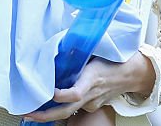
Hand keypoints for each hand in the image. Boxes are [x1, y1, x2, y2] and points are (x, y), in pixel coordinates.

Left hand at [22, 53, 155, 121]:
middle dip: (44, 114)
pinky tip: (55, 102)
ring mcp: (92, 103)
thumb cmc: (115, 60)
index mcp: (93, 77)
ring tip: (31, 110)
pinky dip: (64, 105)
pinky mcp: (92, 106)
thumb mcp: (98, 52)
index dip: (62, 95)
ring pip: (68, 112)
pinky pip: (76, 108)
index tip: (49, 92)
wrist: (133, 74)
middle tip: (27, 112)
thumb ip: (80, 53)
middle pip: (66, 110)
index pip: (76, 93)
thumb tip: (59, 46)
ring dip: (49, 113)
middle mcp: (91, 93)